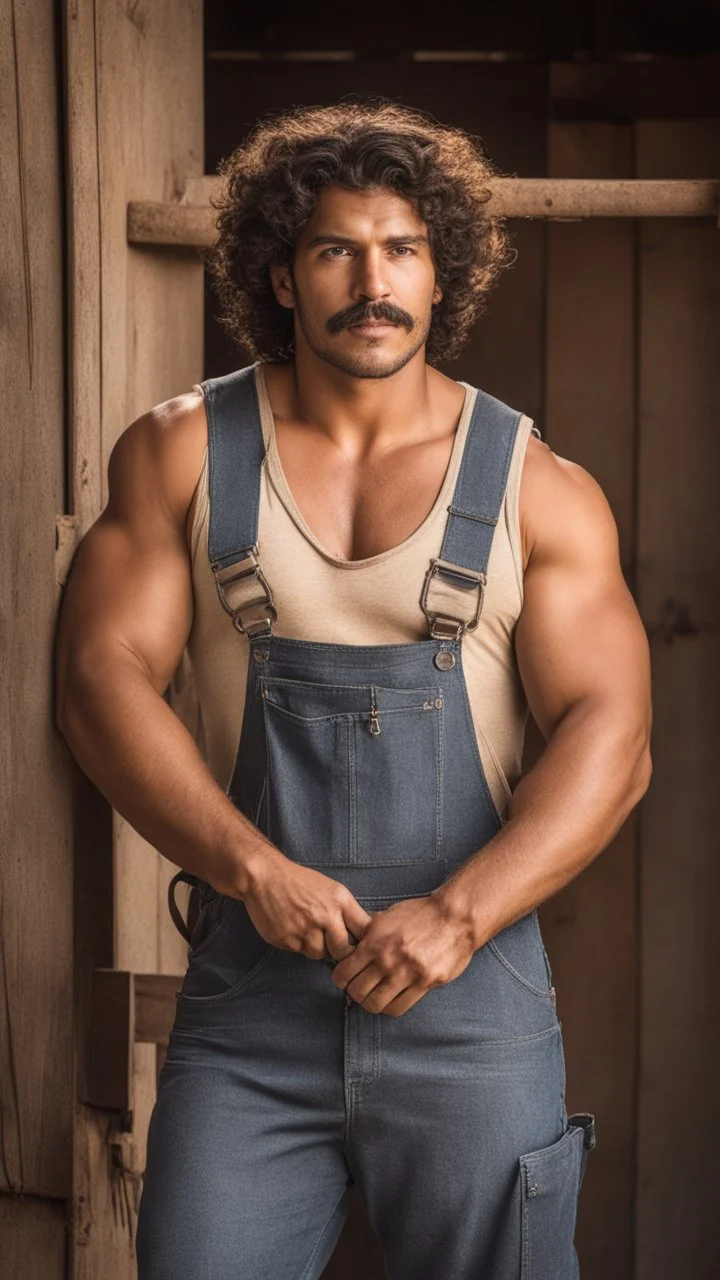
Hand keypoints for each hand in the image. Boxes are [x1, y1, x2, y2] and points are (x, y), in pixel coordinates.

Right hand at [240, 847, 372, 962]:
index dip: (363, 941)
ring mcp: (305, 929)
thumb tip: (361, 934)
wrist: (265, 877)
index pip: (363, 930)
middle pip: (343, 951)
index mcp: (339, 900)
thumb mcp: (330, 888)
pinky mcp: (287, 940)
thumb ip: (346, 910)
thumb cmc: (299, 881)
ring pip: (320, 954)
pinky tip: (292, 928)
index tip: (359, 944)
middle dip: (339, 951)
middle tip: (332, 945)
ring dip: (317, 947)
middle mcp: (325, 915)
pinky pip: (299, 951)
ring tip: (307, 930)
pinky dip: (298, 944)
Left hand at [329, 895, 475, 1015]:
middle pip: (357, 992)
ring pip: (375, 1004)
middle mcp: (387, 959)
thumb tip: (351, 942)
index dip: (341, 979)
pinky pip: (399, 1007)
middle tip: (360, 988)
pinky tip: (392, 998)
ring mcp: (407, 973)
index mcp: (374, 942)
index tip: (346, 978)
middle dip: (355, 993)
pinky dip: (391, 1006)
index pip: (343, 974)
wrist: (454, 916)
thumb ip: (368, 932)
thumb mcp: (387, 916)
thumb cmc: (421, 914)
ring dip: (371, 1003)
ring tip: (375, 996)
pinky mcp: (425, 983)